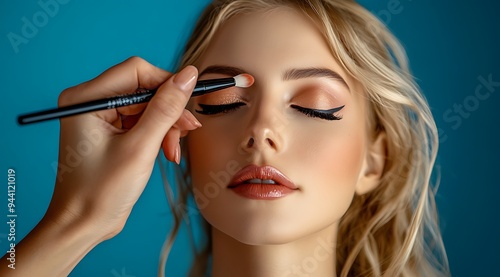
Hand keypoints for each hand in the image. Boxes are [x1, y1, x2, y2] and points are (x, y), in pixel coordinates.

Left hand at [47, 57, 199, 239]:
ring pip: (147, 106)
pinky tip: (166, 152)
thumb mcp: (141, 147)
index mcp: (86, 99)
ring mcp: (100, 116)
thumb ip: (165, 109)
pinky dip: (158, 135)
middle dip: (168, 112)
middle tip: (186, 133)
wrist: (83, 224)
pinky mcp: (110, 130)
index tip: (190, 99)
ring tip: (173, 151)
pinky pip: (142, 120)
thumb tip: (189, 76)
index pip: (137, 71)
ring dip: (166, 126)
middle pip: (144, 89)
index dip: (167, 82)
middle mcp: (91, 101)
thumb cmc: (101, 192)